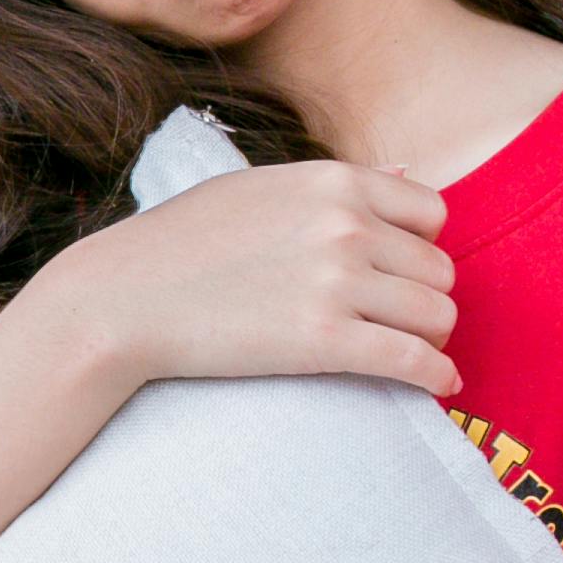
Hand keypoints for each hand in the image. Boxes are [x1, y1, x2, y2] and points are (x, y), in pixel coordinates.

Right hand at [46, 160, 457, 404]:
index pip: (431, 214)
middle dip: (422, 297)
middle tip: (393, 321)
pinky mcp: (325, 341)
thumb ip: (335, 185)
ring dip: (429, 337)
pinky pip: (414, 360)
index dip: (420, 247)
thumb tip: (408, 176)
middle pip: (439, 269)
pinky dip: (436, 377)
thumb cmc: (182, 243)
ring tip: (407, 350)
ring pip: (437, 314)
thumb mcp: (260, 187)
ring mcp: (338, 283)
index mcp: (333, 181)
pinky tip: (440, 386)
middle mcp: (346, 225)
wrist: (123, 297)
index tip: (396, 273)